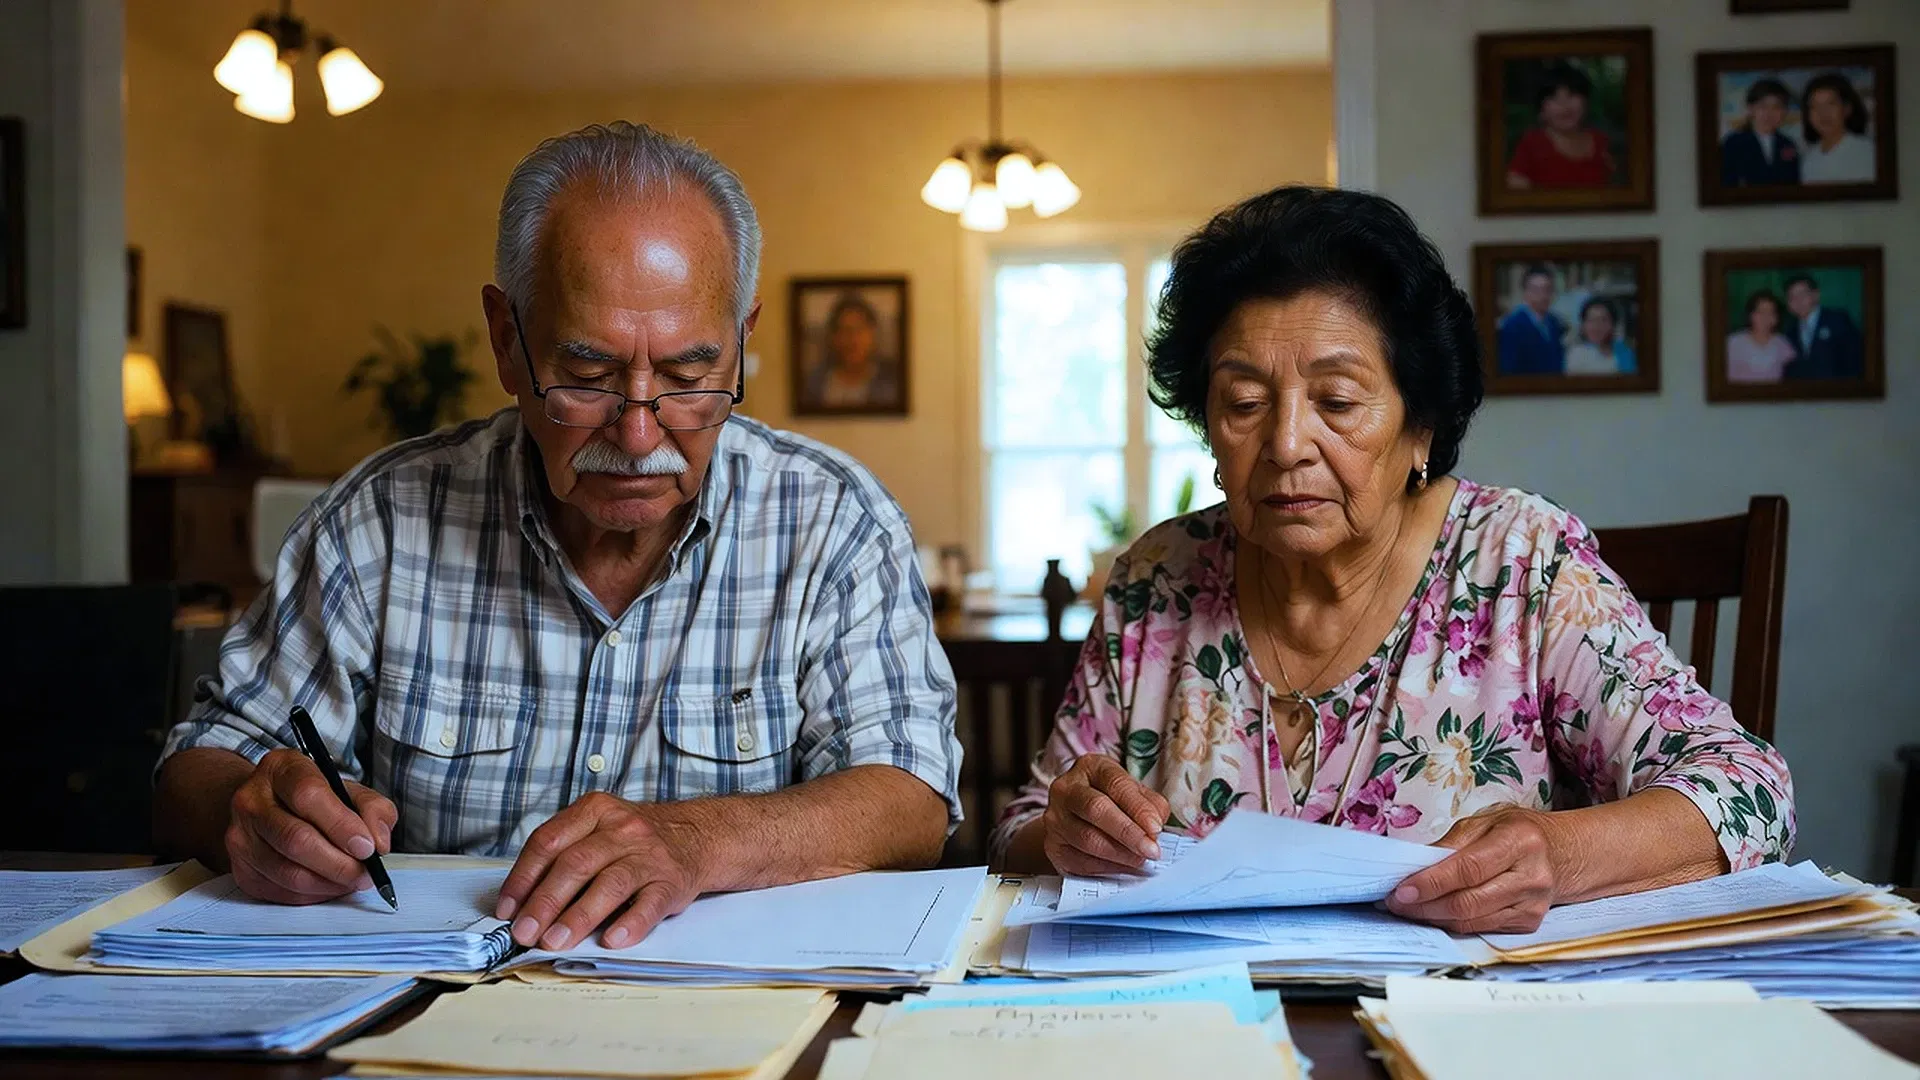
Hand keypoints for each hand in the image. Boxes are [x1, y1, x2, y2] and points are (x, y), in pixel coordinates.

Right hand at [225, 748, 395, 904]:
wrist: (265, 808)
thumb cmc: (312, 798)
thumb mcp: (347, 788)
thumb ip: (373, 808)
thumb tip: (379, 842)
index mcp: (280, 769)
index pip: (308, 795)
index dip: (341, 825)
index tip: (368, 847)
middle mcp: (252, 800)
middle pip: (296, 839)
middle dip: (339, 863)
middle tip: (366, 873)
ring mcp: (240, 837)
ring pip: (288, 873)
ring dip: (329, 883)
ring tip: (353, 880)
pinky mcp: (240, 869)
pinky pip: (282, 892)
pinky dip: (314, 894)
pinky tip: (330, 884)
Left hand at [495, 792, 704, 950]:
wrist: (696, 837)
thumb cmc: (633, 841)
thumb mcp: (598, 828)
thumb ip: (563, 855)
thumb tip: (521, 905)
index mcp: (595, 811)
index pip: (549, 841)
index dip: (523, 877)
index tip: (507, 908)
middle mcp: (622, 829)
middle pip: (575, 864)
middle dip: (545, 902)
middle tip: (525, 932)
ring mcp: (649, 855)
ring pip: (610, 884)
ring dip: (578, 916)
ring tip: (555, 941)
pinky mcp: (672, 882)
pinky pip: (649, 905)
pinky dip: (630, 924)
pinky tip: (612, 940)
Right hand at [1041, 754, 1171, 876]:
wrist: (1077, 816)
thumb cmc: (1112, 801)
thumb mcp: (1134, 792)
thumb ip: (1150, 805)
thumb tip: (1155, 828)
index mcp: (1091, 767)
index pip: (1115, 784)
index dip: (1138, 808)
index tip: (1156, 828)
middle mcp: (1066, 788)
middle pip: (1096, 809)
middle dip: (1128, 833)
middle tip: (1150, 849)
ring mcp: (1055, 817)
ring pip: (1086, 838)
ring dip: (1119, 854)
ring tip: (1140, 860)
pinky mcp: (1052, 845)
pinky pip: (1078, 861)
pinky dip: (1105, 867)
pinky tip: (1122, 867)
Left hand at [1385, 806, 1566, 933]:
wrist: (1563, 854)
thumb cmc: (1519, 833)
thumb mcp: (1486, 822)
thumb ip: (1451, 843)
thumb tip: (1415, 866)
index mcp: (1520, 841)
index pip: (1468, 869)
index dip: (1431, 883)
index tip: (1401, 891)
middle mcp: (1531, 876)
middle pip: (1468, 901)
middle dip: (1424, 905)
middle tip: (1395, 903)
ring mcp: (1532, 905)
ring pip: (1472, 920)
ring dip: (1433, 918)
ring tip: (1407, 909)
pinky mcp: (1528, 923)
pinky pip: (1481, 928)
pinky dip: (1452, 923)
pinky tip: (1434, 915)